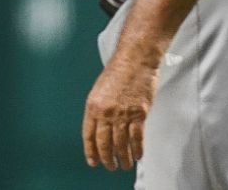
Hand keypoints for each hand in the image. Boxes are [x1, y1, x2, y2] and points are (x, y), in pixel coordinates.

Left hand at [81, 52, 157, 171]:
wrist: (134, 61)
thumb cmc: (117, 73)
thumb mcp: (99, 91)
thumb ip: (98, 110)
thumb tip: (100, 129)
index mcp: (92, 106)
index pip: (88, 134)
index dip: (91, 151)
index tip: (93, 162)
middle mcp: (105, 112)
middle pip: (104, 142)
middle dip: (107, 158)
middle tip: (110, 166)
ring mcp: (122, 113)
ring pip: (121, 143)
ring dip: (123, 158)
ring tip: (125, 165)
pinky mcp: (139, 113)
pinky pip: (137, 137)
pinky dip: (137, 149)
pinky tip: (137, 155)